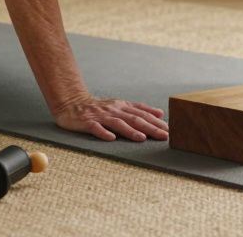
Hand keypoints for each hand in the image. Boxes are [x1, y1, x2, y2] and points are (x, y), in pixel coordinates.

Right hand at [53, 95, 168, 141]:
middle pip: (134, 119)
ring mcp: (101, 116)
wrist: (72, 103)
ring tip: (142, 138)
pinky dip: (103, 133)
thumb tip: (160, 113)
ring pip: (118, 123)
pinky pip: (96, 128)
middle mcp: (114, 110)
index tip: (170, 130)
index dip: (156, 122)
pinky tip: (111, 138)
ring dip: (130, 131)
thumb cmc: (99, 108)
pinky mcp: (87, 122)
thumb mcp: (120, 106)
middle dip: (150, 128)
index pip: (142, 114)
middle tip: (164, 136)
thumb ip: (139, 109)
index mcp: (122, 107)